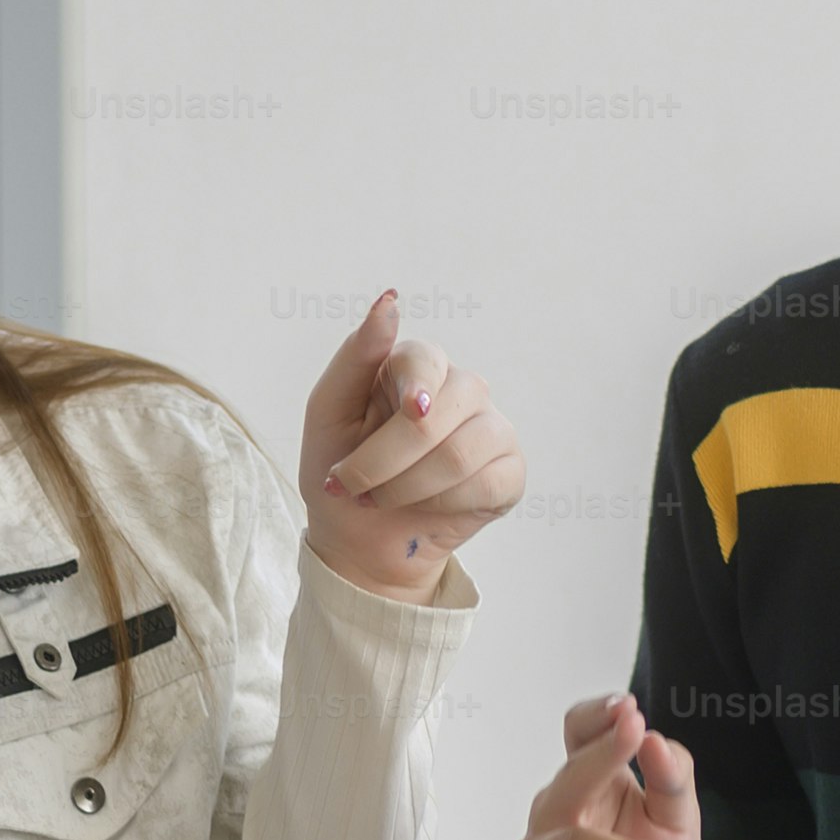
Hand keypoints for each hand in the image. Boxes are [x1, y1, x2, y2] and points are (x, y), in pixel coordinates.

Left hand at [300, 290, 524, 600]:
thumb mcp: (328, 410)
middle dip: (385, 462)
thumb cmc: (340, 467)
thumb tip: (390, 300)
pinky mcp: (510, 472)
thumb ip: (356, 354)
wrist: (359, 539)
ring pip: (460, 455)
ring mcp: (492, 430)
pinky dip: (441, 504)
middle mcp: (462, 390)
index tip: (406, 412)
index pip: (427, 360)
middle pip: (439, 416)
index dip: (414, 389)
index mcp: (419, 366)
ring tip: (381, 499)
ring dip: (406, 488)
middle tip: (352, 486)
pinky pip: (485, 484)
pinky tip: (425, 507)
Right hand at [508, 694, 702, 839]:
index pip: (577, 736)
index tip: (628, 710)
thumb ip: (672, 782)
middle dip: (601, 757)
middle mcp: (554, 815)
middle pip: (569, 779)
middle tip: (636, 735)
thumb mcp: (679, 827)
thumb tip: (656, 738)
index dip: (595, 719)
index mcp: (589, 784)